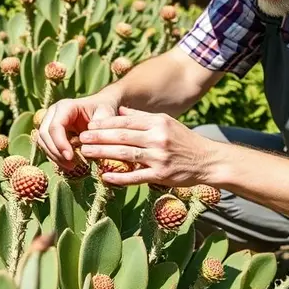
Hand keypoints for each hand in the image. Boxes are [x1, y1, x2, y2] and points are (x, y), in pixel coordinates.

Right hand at [36, 94, 119, 168]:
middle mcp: (53, 113)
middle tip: (71, 165)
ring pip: (42, 141)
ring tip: (71, 166)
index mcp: (65, 106)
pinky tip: (67, 164)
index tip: (71, 157)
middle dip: (56, 152)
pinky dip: (55, 156)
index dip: (60, 143)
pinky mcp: (49, 132)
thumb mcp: (105, 115)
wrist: (99, 106)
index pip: (55, 126)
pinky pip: (46, 146)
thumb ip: (100, 129)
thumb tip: (90, 146)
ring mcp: (48, 121)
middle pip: (44, 134)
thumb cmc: (103, 110)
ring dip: (54, 156)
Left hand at [77, 106, 218, 187]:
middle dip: (98, 137)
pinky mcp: (161, 175)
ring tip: (86, 153)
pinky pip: (136, 177)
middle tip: (81, 138)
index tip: (88, 126)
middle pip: (122, 137)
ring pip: (125, 155)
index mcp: (158, 123)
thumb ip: (142, 118)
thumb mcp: (166, 122)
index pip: (125, 122)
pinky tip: (105, 176)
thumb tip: (120, 110)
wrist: (208, 160)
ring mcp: (159, 158)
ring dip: (103, 154)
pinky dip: (119, 177)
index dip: (105, 124)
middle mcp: (158, 138)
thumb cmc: (184, 140)